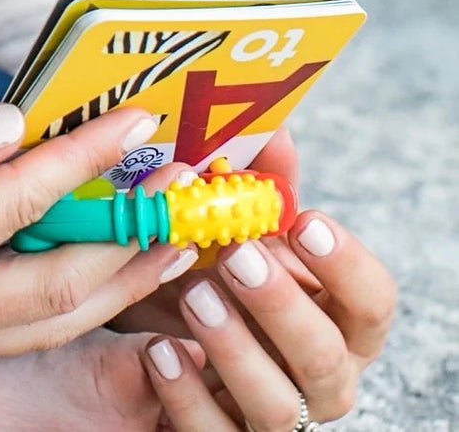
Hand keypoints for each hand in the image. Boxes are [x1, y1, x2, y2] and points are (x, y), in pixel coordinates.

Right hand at [0, 104, 200, 362]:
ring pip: (47, 325)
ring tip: (170, 244)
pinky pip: (13, 334)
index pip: (19, 201)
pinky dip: (66, 305)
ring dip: (116, 284)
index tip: (137, 119)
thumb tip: (6, 124)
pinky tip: (89, 273)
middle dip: (134, 239)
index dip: (84, 156)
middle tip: (193, 199)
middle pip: (61, 288)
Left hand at [113, 133, 394, 429]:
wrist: (161, 350)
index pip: (373, 303)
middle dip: (282, 306)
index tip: (303, 221)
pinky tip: (158, 352)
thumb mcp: (234, 233)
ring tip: (192, 294)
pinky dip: (187, 397)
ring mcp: (274, 416)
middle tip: (236, 255)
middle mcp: (318, 377)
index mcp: (336, 321)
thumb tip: (270, 129)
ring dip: (234, 348)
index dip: (346, 265)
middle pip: (325, 357)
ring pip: (277, 407)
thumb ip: (255, 188)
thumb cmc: (216, 280)